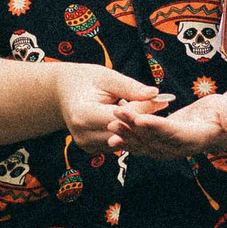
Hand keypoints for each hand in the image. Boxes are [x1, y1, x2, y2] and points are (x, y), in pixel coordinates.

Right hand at [50, 64, 164, 148]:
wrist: (63, 92)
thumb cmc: (85, 80)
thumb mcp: (106, 77)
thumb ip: (130, 87)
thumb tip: (155, 94)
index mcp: (82, 115)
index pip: (120, 118)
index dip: (142, 111)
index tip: (162, 101)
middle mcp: (82, 135)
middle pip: (123, 133)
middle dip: (143, 122)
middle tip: (163, 109)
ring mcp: (86, 145)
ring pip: (122, 141)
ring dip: (137, 130)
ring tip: (149, 113)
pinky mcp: (92, 150)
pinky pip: (118, 144)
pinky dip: (128, 134)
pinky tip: (135, 122)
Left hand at [106, 93, 226, 156]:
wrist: (218, 128)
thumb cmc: (224, 114)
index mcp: (194, 138)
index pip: (173, 133)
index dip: (157, 127)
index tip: (142, 120)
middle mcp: (179, 148)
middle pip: (154, 138)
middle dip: (134, 127)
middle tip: (118, 113)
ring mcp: (169, 150)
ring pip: (144, 144)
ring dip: (127, 133)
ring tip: (111, 121)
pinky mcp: (161, 148)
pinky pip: (142, 146)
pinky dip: (127, 139)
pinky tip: (112, 132)